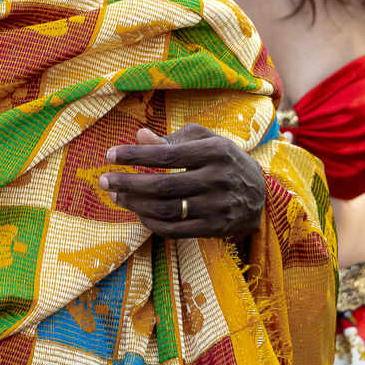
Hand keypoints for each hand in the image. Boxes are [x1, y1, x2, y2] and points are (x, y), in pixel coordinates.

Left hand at [99, 124, 265, 238]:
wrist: (260, 195)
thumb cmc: (223, 160)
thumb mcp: (205, 141)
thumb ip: (172, 139)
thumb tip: (139, 135)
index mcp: (215, 152)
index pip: (168, 155)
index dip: (136, 156)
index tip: (110, 155)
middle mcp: (218, 179)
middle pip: (164, 185)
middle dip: (128, 183)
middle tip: (104, 180)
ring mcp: (218, 207)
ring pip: (166, 210)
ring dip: (135, 204)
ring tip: (115, 196)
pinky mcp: (215, 228)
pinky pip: (174, 230)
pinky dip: (150, 223)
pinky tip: (137, 212)